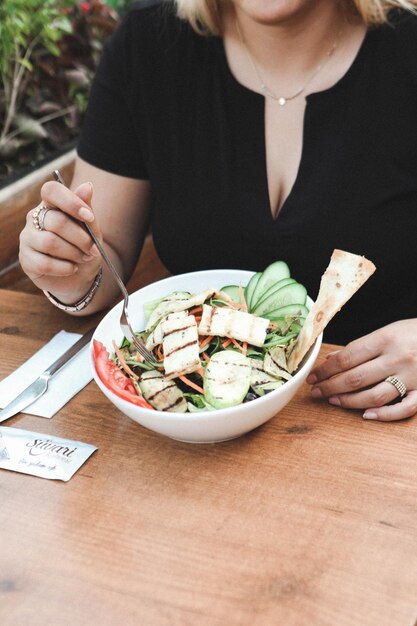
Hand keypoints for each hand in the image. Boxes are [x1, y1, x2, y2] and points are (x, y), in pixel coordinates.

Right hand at [19, 180, 101, 301]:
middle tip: (93, 249)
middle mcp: (35, 218)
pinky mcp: (26, 259)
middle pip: (56, 221)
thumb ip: (87, 209)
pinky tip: (72, 268)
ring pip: (50, 242)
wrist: (80, 276)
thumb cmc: (84, 248)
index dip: (71, 202)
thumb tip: (87, 186)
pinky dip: (64, 268)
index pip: (51, 190)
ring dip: (73, 253)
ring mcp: (27, 238)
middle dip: (81, 238)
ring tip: (83, 258)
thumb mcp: (91, 230)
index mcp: (51, 205)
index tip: (89, 217)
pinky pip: (44, 263)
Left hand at [306, 320, 416, 420]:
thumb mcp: (389, 330)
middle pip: (355, 378)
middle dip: (330, 386)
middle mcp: (397, 358)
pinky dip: (383, 415)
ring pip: (373, 396)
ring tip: (333, 401)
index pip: (347, 357)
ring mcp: (412, 377)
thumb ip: (362, 346)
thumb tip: (333, 359)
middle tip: (315, 392)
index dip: (326, 369)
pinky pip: (403, 409)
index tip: (313, 375)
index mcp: (386, 339)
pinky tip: (366, 416)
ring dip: (349, 401)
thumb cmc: (416, 333)